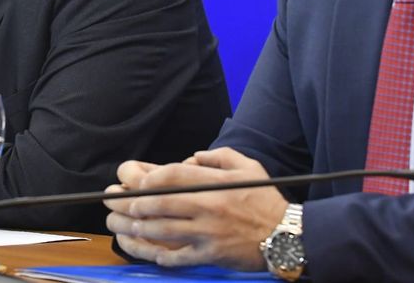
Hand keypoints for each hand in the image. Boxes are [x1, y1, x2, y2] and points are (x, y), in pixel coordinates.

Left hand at [105, 148, 287, 270]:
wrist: (287, 236)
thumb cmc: (265, 200)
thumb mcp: (248, 168)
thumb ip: (219, 156)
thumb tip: (193, 156)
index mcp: (216, 184)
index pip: (174, 175)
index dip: (152, 178)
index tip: (141, 182)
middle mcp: (209, 207)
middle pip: (163, 203)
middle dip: (138, 204)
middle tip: (126, 206)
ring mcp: (208, 232)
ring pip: (165, 230)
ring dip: (142, 229)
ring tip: (129, 227)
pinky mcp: (211, 254)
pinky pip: (181, 256)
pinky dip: (164, 256)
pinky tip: (155, 254)